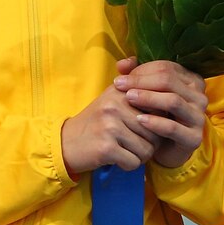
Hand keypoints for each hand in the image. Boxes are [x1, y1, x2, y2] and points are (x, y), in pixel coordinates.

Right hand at [61, 59, 160, 174]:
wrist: (66, 142)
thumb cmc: (95, 121)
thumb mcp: (108, 96)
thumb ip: (126, 81)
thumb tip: (133, 59)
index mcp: (119, 92)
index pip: (157, 108)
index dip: (156, 122)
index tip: (144, 128)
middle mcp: (114, 106)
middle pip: (155, 131)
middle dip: (150, 143)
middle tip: (135, 144)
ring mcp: (110, 127)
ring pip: (147, 149)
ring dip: (140, 156)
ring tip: (126, 151)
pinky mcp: (106, 148)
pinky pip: (133, 162)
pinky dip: (128, 165)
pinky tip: (118, 159)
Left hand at [111, 59, 207, 168]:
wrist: (164, 149)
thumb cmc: (156, 115)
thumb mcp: (147, 93)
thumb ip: (136, 75)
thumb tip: (122, 64)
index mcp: (191, 80)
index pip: (166, 68)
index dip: (141, 71)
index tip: (119, 78)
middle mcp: (199, 96)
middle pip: (169, 81)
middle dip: (141, 82)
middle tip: (119, 86)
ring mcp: (199, 117)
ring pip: (173, 101)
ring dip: (148, 98)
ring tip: (129, 99)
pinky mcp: (194, 138)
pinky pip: (173, 127)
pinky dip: (155, 122)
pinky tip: (139, 120)